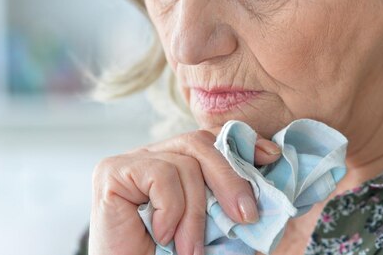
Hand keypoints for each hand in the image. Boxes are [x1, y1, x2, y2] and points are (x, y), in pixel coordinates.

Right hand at [88, 127, 281, 254]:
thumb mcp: (212, 229)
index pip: (210, 139)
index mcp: (174, 164)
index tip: (271, 157)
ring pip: (184, 163)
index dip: (241, 144)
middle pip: (200, 143)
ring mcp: (130, 162)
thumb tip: (268, 172)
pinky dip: (170, 210)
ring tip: (189, 249)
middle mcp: (151, 156)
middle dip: (230, 179)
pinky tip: (161, 233)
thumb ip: (230, 202)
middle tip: (246, 218)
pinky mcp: (111, 172)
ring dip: (195, 213)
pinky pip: (160, 175)